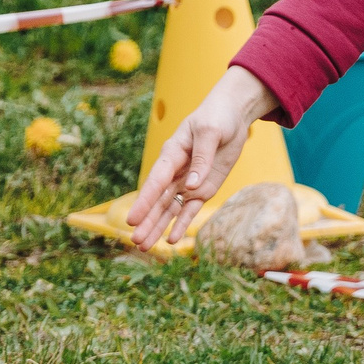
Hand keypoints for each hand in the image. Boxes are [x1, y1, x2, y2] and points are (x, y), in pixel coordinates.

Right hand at [127, 65, 278, 249]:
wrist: (231, 116)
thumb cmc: (216, 118)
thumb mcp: (210, 132)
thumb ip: (202, 158)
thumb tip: (193, 186)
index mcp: (172, 154)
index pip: (156, 181)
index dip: (144, 201)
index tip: (132, 220)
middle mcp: (175, 171)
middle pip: (159, 200)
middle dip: (147, 221)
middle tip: (136, 241)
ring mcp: (188, 182)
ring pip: (170, 209)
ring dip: (158, 227)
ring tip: (145, 247)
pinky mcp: (203, 189)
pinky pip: (190, 209)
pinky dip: (182, 223)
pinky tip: (171, 239)